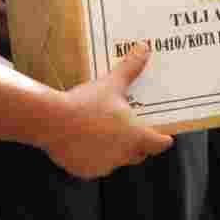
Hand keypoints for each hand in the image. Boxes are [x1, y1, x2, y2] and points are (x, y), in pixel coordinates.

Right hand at [46, 43, 172, 178]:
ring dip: (115, 151)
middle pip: (139, 154)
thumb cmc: (86, 103)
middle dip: (139, 145)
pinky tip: (85, 143)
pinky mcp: (86, 171)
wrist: (53, 120)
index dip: (163, 139)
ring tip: (106, 135)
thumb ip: (130, 68)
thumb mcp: (110, 84)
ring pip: (116, 160)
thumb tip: (144, 47)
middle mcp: (123, 155)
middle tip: (135, 132)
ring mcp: (104, 165)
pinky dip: (94, 158)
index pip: (159, 144)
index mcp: (135, 136)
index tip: (166, 137)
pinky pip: (95, 166)